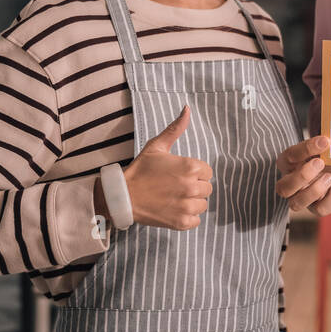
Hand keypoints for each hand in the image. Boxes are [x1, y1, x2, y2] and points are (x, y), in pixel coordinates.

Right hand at [122, 104, 212, 230]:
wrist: (123, 196)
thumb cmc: (141, 170)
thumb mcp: (157, 146)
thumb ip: (175, 129)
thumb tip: (187, 108)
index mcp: (190, 167)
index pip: (207, 172)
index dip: (195, 173)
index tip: (180, 175)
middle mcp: (191, 187)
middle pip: (207, 188)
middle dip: (194, 187)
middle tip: (175, 187)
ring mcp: (187, 206)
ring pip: (202, 205)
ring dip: (192, 202)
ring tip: (174, 198)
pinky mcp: (181, 222)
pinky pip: (196, 220)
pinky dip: (187, 217)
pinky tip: (174, 210)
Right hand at [275, 134, 330, 215]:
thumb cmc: (330, 156)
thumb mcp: (327, 148)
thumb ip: (323, 145)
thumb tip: (326, 140)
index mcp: (289, 164)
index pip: (289, 156)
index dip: (305, 149)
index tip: (325, 141)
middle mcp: (291, 183)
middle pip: (283, 188)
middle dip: (302, 176)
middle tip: (320, 162)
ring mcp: (303, 198)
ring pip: (296, 204)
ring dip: (314, 190)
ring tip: (330, 177)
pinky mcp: (318, 208)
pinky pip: (320, 209)